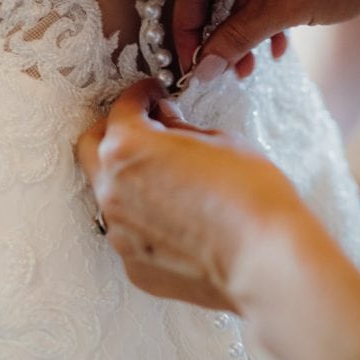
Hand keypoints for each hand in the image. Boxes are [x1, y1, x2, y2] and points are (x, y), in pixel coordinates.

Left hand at [76, 79, 308, 310]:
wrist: (266, 260)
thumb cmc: (249, 195)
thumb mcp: (218, 140)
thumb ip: (179, 128)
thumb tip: (166, 122)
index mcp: (126, 148)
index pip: (122, 108)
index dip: (140, 95)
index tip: (152, 95)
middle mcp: (111, 190)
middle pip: (93, 147)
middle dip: (116, 131)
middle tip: (146, 126)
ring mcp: (119, 232)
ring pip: (109, 193)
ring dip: (127, 178)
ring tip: (165, 176)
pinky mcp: (134, 265)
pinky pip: (128, 231)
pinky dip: (143, 218)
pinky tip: (177, 217)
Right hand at [173, 0, 359, 70]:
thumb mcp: (280, 10)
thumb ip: (234, 39)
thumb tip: (201, 68)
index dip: (187, 30)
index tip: (191, 64)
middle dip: (217, 35)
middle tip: (221, 70)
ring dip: (242, 33)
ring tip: (251, 68)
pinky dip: (265, 16)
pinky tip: (279, 47)